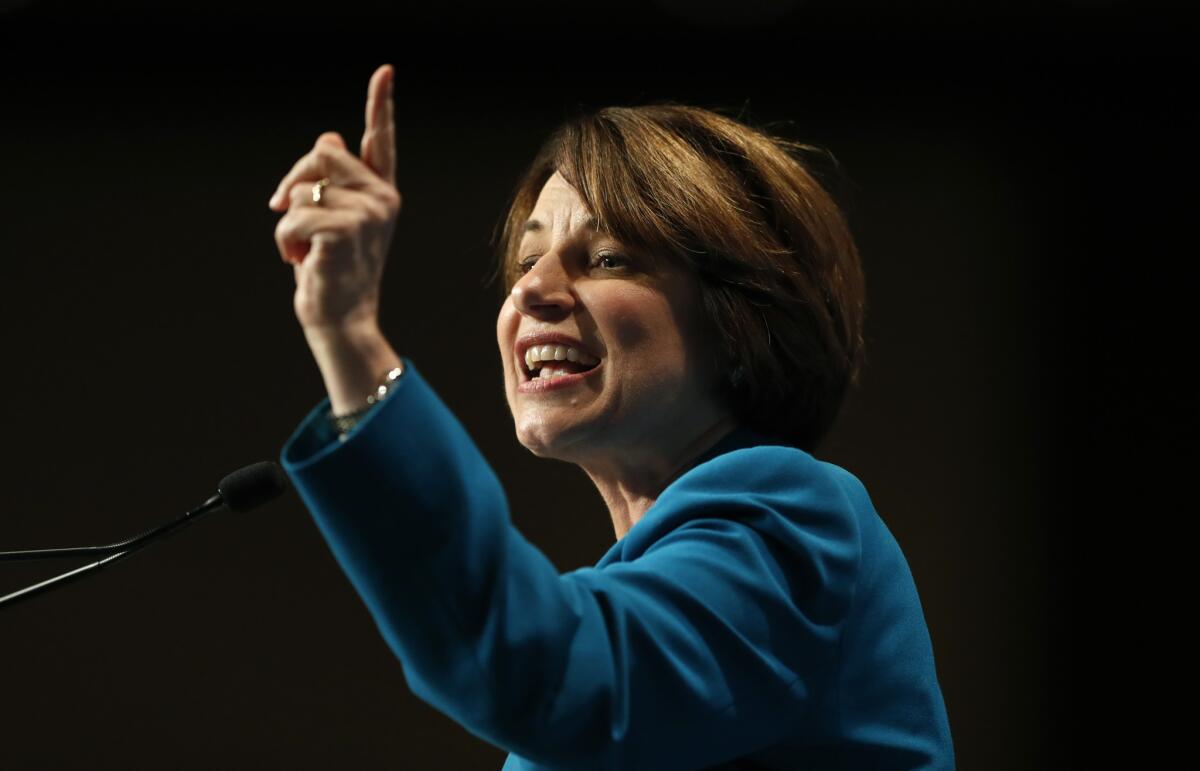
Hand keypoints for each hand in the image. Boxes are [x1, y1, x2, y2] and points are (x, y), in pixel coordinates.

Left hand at [269, 64, 400, 332]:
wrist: (341, 319)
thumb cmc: (331, 271)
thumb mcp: (330, 220)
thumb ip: (331, 180)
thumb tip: (329, 137)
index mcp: (381, 193)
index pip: (381, 142)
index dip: (380, 104)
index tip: (385, 71)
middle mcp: (382, 198)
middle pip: (322, 153)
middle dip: (294, 181)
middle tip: (288, 216)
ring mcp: (369, 213)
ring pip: (302, 188)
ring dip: (287, 223)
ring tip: (304, 251)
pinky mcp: (347, 230)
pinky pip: (294, 216)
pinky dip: (285, 242)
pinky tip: (302, 262)